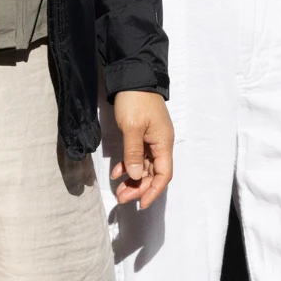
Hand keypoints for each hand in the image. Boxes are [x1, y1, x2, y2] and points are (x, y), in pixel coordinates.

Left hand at [112, 92, 174, 208]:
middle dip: (139, 187)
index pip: (164, 174)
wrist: (132, 77)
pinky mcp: (141, 135)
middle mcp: (160, 144)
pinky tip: (117, 172)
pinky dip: (128, 165)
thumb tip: (136, 176)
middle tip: (121, 198)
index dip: (154, 191)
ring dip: (132, 179)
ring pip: (144, 167)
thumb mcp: (132, 128)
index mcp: (163, 143)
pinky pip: (137, 156)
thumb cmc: (135, 101)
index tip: (141, 203)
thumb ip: (133, 154)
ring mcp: (151, 139)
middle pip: (153, 173)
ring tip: (118, 191)